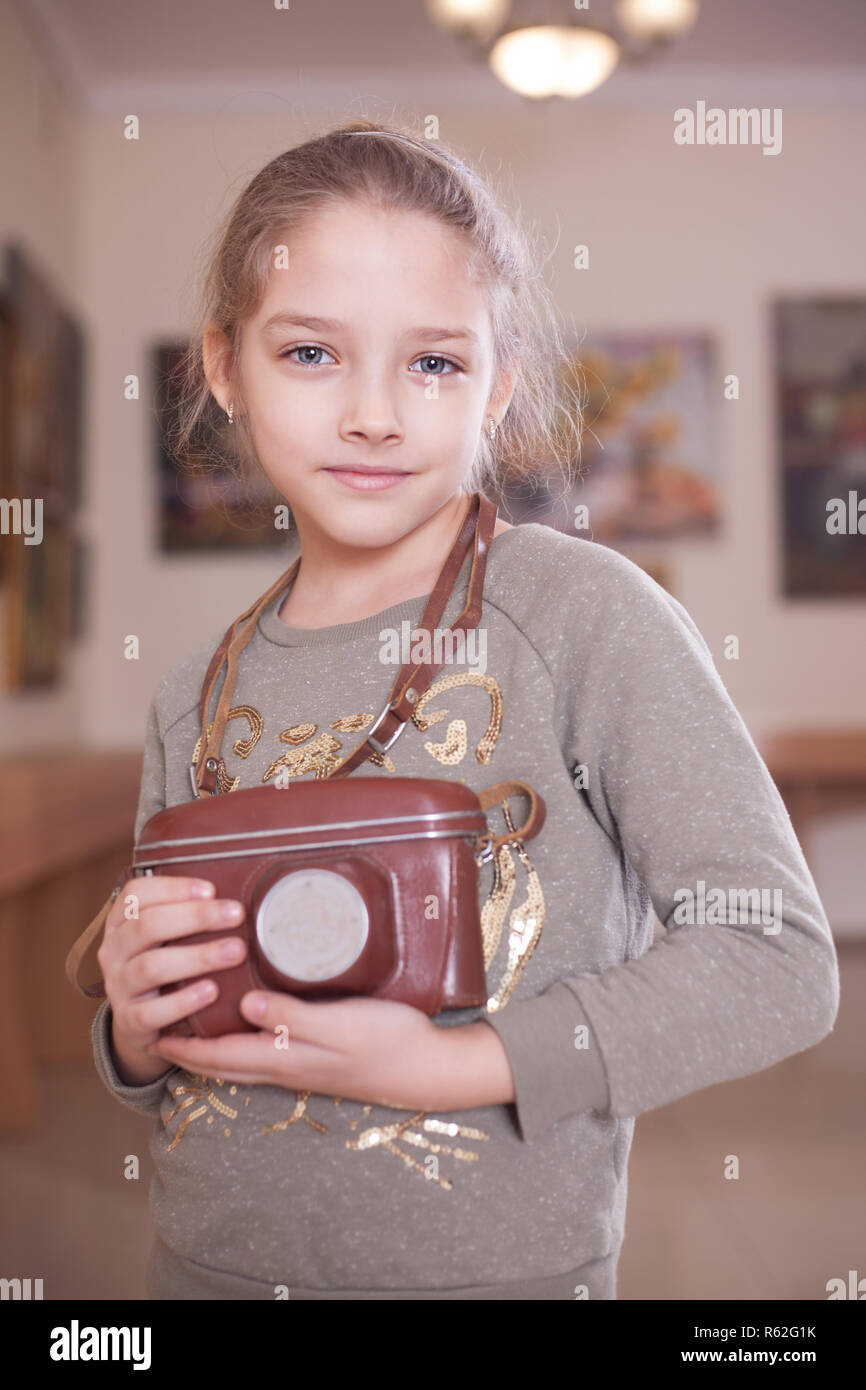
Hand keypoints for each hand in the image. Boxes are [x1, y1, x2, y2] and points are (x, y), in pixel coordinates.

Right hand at [97, 875, 248, 1083]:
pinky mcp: (128, 1022)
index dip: (173, 888)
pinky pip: (151, 1012)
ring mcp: (118, 987)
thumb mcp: (169, 936)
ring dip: (198, 957)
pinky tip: (212, 991)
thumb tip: (236, 898)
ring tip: (236, 952)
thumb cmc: (166, 966)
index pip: (136, 893)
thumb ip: (191, 915)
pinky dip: (183, 1001)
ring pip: (151, 967)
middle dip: (196, 917)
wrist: (141, 1023)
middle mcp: (113, 951)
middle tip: (236, 915)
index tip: (212, 889)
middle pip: (147, 925)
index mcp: (121, 922)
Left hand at [147, 990, 514, 1110]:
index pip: (221, 1056)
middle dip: (192, 1053)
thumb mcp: (340, 1024)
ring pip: (247, 1062)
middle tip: (163, 1035)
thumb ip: (292, 1015)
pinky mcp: (321, 1059)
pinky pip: (268, 1054)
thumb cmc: (388, 1041)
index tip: (153, 1036)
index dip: (186, 1048)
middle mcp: (289, 1067)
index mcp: (286, 1058)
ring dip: (217, 1050)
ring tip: (197, 1030)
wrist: (429, 1067)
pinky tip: (253, 1025)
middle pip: (227, 1065)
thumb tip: (243, 1005)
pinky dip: (247, 1043)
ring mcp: (306, 1067)